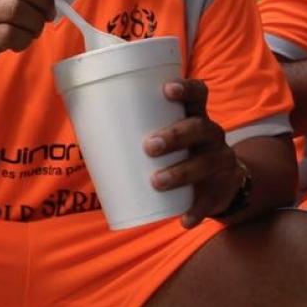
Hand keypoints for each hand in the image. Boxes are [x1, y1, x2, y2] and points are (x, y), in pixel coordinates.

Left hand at [143, 78, 244, 228]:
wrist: (222, 182)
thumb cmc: (181, 152)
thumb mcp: (170, 134)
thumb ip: (139, 130)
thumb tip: (84, 128)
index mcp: (196, 116)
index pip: (198, 93)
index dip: (186, 88)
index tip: (167, 89)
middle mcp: (211, 135)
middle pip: (200, 127)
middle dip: (175, 135)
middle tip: (149, 146)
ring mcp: (219, 161)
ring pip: (205, 163)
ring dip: (180, 172)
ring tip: (156, 181)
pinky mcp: (220, 189)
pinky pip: (209, 200)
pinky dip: (196, 210)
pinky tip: (183, 219)